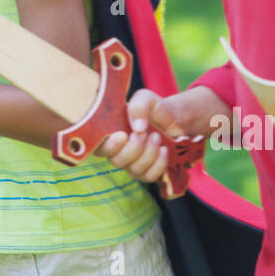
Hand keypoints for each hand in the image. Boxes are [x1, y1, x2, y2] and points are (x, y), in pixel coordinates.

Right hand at [97, 87, 223, 183]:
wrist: (176, 121)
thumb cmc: (155, 109)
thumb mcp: (147, 99)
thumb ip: (139, 107)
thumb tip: (138, 128)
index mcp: (111, 134)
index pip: (98, 147)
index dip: (108, 146)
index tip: (123, 135)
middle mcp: (118, 152)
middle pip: (116, 161)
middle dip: (134, 148)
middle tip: (146, 133)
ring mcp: (132, 164)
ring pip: (134, 169)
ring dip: (149, 153)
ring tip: (157, 137)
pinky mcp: (147, 173)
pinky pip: (149, 176)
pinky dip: (159, 163)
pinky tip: (165, 150)